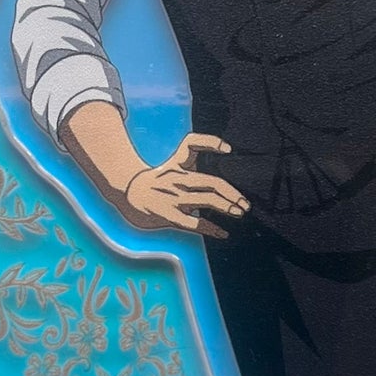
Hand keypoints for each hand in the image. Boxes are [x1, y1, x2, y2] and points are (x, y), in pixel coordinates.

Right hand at [122, 133, 249, 239]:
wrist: (129, 193)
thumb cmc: (158, 178)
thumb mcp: (175, 161)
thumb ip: (195, 153)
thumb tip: (227, 150)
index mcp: (178, 164)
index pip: (192, 144)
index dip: (211, 142)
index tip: (228, 150)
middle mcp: (178, 179)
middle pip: (211, 182)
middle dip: (232, 193)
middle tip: (245, 203)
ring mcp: (173, 197)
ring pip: (206, 200)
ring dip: (226, 207)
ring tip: (239, 212)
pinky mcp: (168, 215)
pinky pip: (193, 223)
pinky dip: (210, 228)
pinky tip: (223, 233)